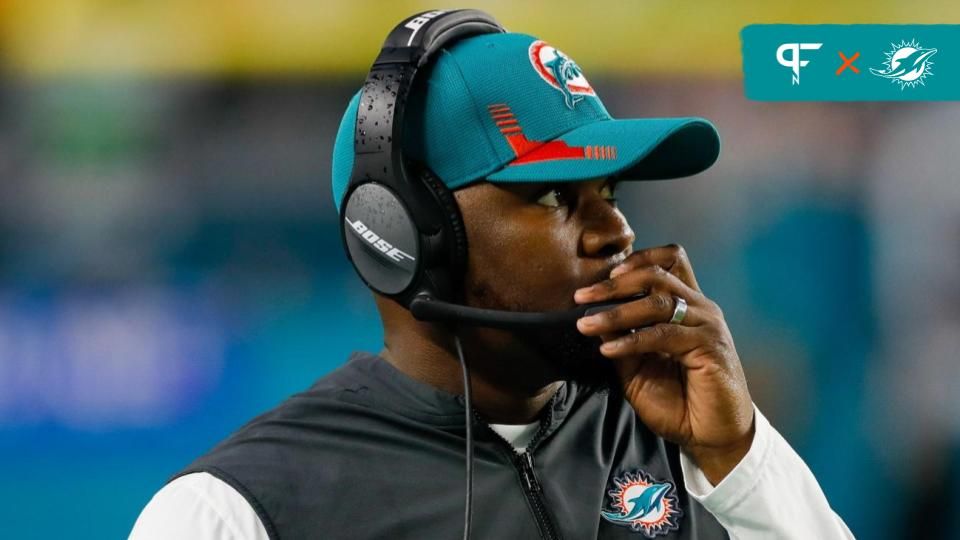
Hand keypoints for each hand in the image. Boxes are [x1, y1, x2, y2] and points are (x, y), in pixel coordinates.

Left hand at [575, 244, 754, 484]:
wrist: (711, 436)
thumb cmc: (677, 401)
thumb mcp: (637, 368)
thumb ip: (620, 340)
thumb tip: (591, 316)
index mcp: (686, 305)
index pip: (668, 261)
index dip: (636, 259)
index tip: (601, 276)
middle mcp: (699, 308)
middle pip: (657, 275)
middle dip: (614, 283)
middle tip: (581, 296)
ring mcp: (707, 325)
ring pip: (658, 302)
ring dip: (617, 312)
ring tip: (586, 324)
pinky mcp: (710, 347)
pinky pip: (664, 334)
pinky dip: (632, 340)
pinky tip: (609, 350)